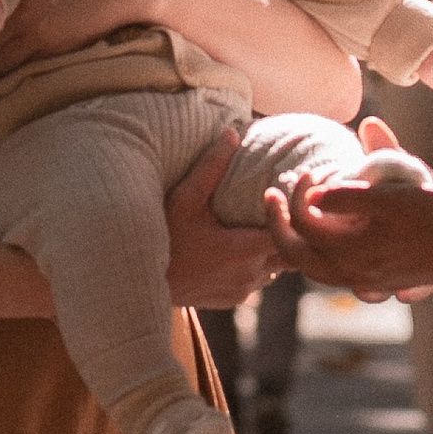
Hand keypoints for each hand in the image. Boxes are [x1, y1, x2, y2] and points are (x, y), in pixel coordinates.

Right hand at [165, 131, 277, 310]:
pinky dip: (256, 267)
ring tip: (264, 228)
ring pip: (275, 270)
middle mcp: (249, 273)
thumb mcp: (184, 199)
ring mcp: (241, 289)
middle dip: (288, 234)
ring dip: (272, 251)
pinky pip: (257, 282)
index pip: (289, 234)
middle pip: (288, 254)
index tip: (288, 198)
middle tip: (284, 210)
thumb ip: (210, 168)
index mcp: (243, 248)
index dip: (293, 216)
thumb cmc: (162, 239)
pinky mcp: (232, 299)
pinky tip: (243, 250)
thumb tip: (232, 134)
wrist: (139, 284)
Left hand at [266, 166, 432, 297]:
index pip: (303, 225)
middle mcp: (352, 274)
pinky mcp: (377, 281)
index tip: (309, 171)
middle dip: (277, 224)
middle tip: (271, 195)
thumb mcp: (392, 196)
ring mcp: (364, 281)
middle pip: (295, 256)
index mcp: (352, 253)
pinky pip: (333, 274)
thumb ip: (349, 194)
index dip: (296, 194)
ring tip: (290, 215)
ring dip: (295, 241)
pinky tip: (322, 236)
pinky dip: (317, 255)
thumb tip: (313, 195)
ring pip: (312, 269)